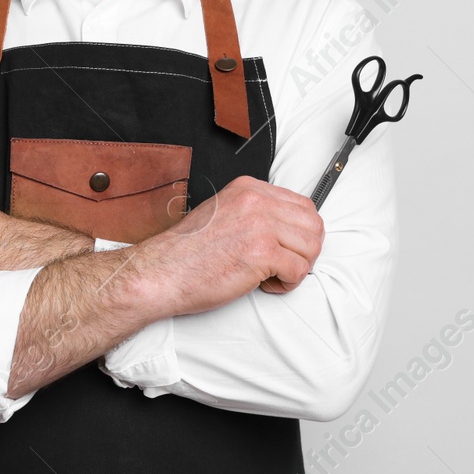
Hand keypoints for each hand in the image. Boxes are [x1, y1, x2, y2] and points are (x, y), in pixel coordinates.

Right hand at [136, 175, 323, 314]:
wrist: (160, 273)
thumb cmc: (187, 252)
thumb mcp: (223, 213)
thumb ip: (255, 212)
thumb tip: (287, 227)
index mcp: (249, 189)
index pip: (303, 204)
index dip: (301, 232)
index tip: (288, 247)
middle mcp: (257, 201)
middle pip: (313, 224)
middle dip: (305, 250)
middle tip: (285, 265)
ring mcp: (260, 225)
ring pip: (311, 247)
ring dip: (297, 267)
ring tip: (273, 275)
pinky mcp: (261, 253)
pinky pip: (299, 271)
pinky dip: (288, 284)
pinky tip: (265, 285)